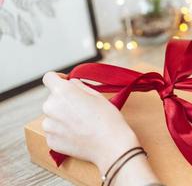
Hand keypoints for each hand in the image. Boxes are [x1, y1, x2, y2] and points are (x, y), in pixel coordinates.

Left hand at [42, 72, 158, 185]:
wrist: (111, 146)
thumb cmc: (108, 119)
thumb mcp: (97, 95)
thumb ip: (79, 86)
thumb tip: (71, 83)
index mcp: (62, 92)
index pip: (49, 77)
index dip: (58, 78)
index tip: (65, 82)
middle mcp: (50, 107)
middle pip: (52, 98)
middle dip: (64, 100)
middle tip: (81, 108)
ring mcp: (49, 126)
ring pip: (52, 115)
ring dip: (62, 116)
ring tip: (80, 123)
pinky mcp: (51, 140)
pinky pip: (54, 131)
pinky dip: (63, 131)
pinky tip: (78, 134)